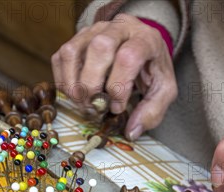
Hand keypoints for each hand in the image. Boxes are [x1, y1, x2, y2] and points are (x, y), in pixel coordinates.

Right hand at [51, 14, 176, 139]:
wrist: (142, 46)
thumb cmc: (152, 68)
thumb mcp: (163, 90)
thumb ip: (152, 111)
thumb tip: (131, 131)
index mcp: (145, 39)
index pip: (128, 57)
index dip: (118, 87)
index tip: (117, 107)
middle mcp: (119, 27)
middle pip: (98, 48)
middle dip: (92, 85)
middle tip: (95, 107)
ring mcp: (94, 30)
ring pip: (72, 52)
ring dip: (73, 85)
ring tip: (83, 104)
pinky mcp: (78, 38)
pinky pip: (60, 57)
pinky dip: (63, 81)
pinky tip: (76, 94)